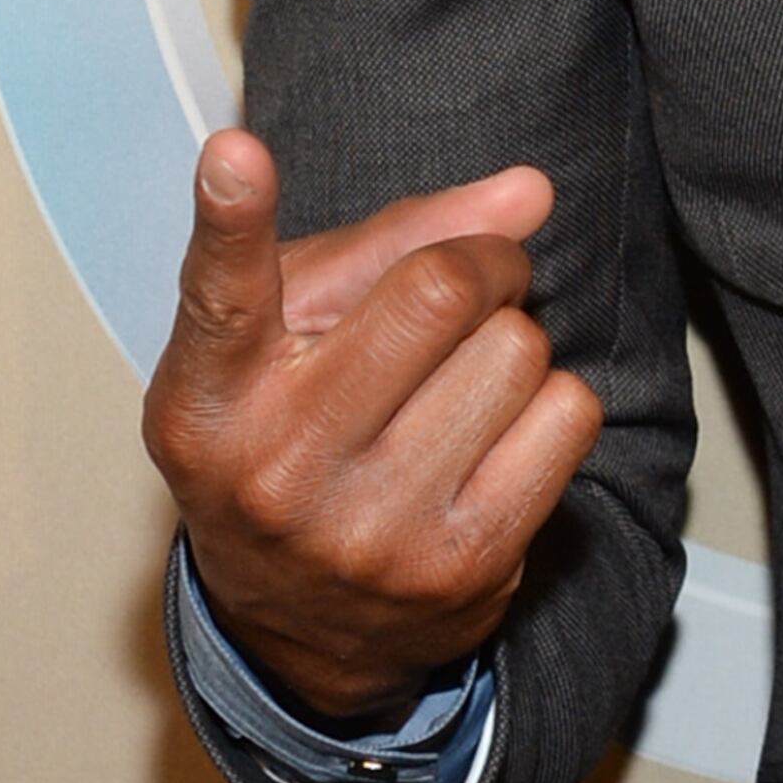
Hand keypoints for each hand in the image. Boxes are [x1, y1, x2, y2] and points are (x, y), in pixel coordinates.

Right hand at [142, 130, 603, 725]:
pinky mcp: (463, 566)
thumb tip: (532, 193)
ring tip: (461, 377)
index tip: (237, 158)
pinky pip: (569, 415)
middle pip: (439, 290)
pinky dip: (551, 401)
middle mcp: (281, 464)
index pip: (222, 294)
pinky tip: (496, 431)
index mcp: (214, 394)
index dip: (230, 217)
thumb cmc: (295, 433)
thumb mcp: (297, 331)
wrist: (301, 625)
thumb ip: (397, 242)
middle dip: (481, 261)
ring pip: (518, 349)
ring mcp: (373, 526)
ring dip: (512, 339)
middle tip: (467, 280)